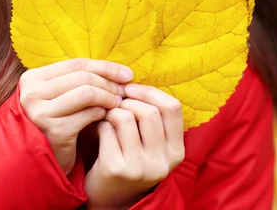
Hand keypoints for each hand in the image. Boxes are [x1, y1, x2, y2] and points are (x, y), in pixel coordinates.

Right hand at [19, 58, 132, 174]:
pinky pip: (88, 114)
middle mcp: (32, 94)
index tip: (127, 74)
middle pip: (83, 77)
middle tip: (124, 91)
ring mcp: (40, 112)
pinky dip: (101, 113)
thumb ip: (81, 80)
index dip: (105, 67)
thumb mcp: (61, 97)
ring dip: (108, 97)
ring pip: (87, 92)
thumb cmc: (56, 123)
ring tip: (117, 103)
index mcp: (32, 79)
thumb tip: (122, 72)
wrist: (40, 163)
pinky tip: (104, 118)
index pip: (77, 63)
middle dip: (109, 83)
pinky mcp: (54, 130)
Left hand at [85, 84, 184, 208]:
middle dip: (129, 100)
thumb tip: (130, 80)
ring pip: (126, 118)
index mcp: (176, 151)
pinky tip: (99, 131)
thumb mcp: (152, 142)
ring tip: (108, 116)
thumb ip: (152, 115)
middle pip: (149, 111)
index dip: (151, 92)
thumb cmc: (131, 157)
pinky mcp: (116, 170)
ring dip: (113, 111)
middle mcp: (162, 162)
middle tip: (117, 102)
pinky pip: (107, 130)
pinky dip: (101, 124)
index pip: (172, 107)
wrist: (110, 198)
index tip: (131, 88)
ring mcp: (139, 168)